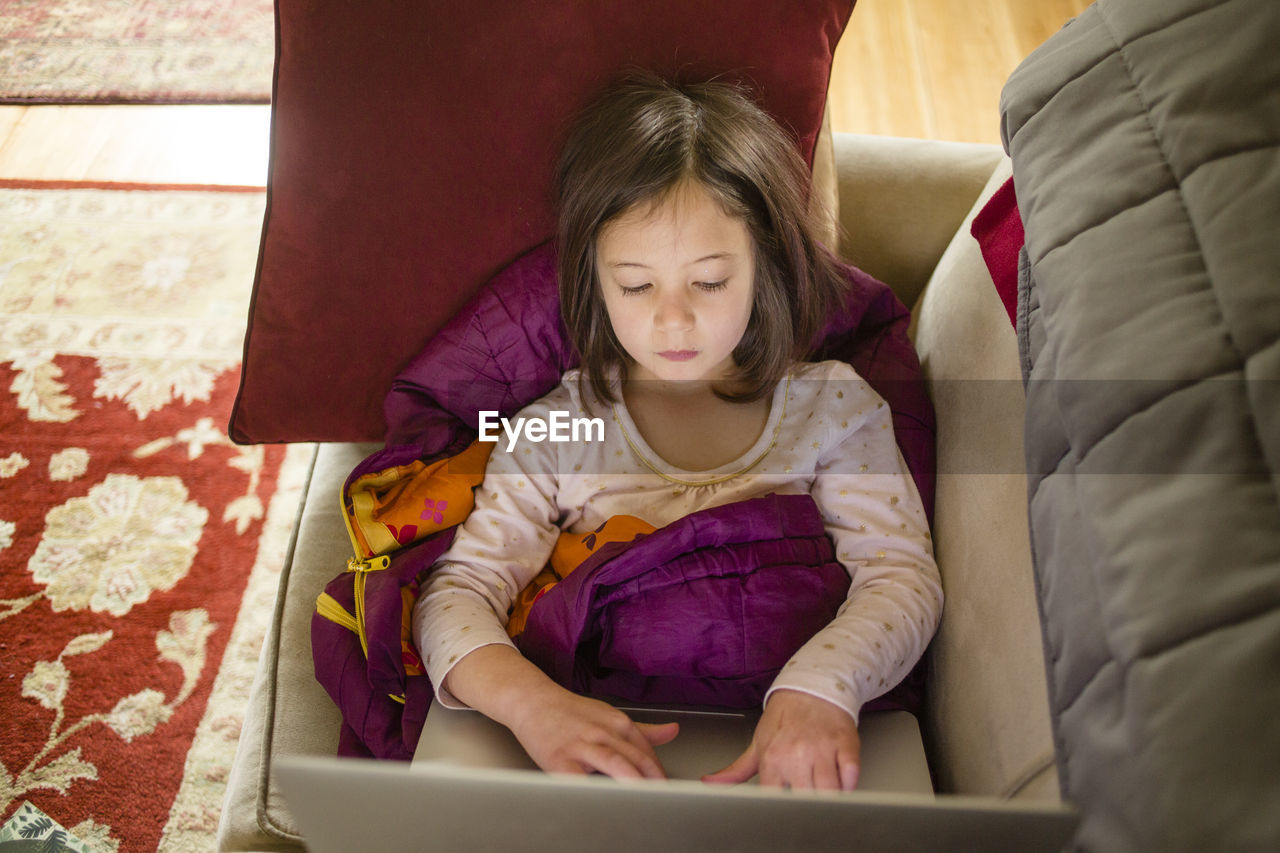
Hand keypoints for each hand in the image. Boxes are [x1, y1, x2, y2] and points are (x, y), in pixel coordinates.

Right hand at [442, 645, 677, 780]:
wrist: (530, 700)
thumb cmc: (570, 712)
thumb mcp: (609, 715)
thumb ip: (643, 729)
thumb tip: (673, 732)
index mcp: (617, 721)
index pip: (647, 752)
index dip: (660, 775)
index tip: (669, 793)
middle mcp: (603, 730)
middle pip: (637, 759)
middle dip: (654, 783)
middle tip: (666, 802)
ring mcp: (581, 744)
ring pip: (615, 764)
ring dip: (634, 784)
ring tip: (647, 802)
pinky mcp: (559, 758)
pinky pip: (580, 778)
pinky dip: (594, 791)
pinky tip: (602, 802)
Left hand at [702, 689, 859, 790]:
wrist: (812, 687)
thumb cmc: (785, 717)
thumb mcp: (758, 743)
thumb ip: (736, 770)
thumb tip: (710, 784)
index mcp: (773, 758)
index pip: (776, 798)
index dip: (782, 807)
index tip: (784, 805)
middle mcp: (797, 755)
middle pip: (806, 799)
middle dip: (807, 803)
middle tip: (807, 797)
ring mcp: (823, 750)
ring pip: (830, 792)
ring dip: (829, 797)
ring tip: (823, 790)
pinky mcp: (846, 744)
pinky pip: (852, 776)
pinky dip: (849, 784)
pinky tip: (841, 779)